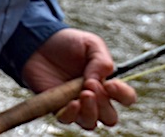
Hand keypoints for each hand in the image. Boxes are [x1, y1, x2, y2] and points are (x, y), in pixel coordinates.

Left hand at [21, 28, 136, 129]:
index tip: (110, 84)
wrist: (39, 42)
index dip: (123, 95)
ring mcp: (76, 105)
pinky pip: (68, 120)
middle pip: (109, 117)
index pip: (126, 98)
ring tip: (83, 94)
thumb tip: (103, 80)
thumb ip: (102, 60)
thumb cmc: (68, 43)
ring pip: (90, 122)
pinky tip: (72, 103)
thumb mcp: (90, 44)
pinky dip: (71, 115)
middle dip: (103, 105)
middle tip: (91, 86)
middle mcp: (95, 98)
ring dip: (90, 112)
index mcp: (107, 83)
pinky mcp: (57, 107)